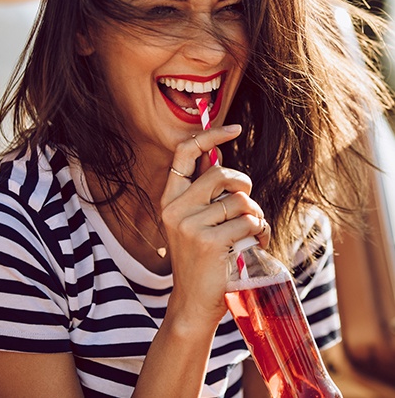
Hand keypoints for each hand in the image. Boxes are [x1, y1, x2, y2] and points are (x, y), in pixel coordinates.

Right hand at [161, 125, 270, 328]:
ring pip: (241, 200)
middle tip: (248, 204)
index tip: (233, 128)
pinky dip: (261, 231)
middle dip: (244, 185)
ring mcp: (190, 225)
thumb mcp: (192, 222)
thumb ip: (203, 193)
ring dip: (255, 215)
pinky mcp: (209, 242)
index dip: (210, 136)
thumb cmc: (200, 258)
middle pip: (222, 173)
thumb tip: (217, 158)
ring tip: (252, 231)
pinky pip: (250, 222)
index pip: (184, 153)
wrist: (193, 302)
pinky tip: (255, 244)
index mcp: (170, 199)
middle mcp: (175, 208)